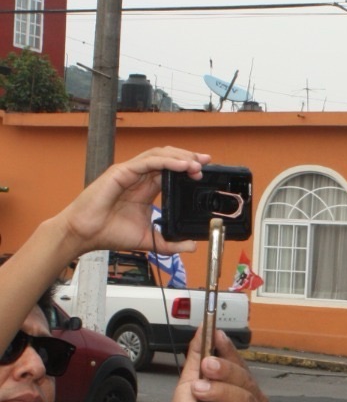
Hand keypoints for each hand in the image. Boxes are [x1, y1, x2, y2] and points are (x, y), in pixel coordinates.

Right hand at [57, 146, 209, 258]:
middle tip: (207, 162)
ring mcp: (130, 172)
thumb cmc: (109, 233)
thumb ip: (169, 243)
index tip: (205, 172)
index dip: (189, 168)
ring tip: (197, 164)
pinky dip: (168, 161)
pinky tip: (183, 165)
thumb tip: (191, 247)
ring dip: (181, 157)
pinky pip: (149, 161)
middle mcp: (139, 177)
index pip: (171, 171)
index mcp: (146, 189)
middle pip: (168, 158)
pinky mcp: (121, 172)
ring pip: (160, 155)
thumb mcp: (149, 240)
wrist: (84, 234)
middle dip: (189, 157)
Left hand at [170, 330, 268, 401]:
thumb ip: (196, 358)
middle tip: (206, 365)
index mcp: (242, 385)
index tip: (216, 336)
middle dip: (226, 371)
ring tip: (198, 391)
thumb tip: (202, 330)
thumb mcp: (189, 383)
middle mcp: (252, 401)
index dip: (229, 349)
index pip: (239, 363)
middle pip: (246, 382)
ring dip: (220, 393)